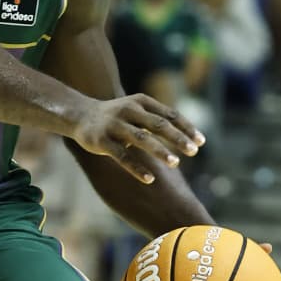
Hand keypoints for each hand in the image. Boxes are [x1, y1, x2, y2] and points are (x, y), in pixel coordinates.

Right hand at [67, 93, 203, 184]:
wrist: (79, 115)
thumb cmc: (115, 116)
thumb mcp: (136, 110)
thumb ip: (157, 118)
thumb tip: (188, 136)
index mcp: (141, 101)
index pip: (169, 114)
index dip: (186, 127)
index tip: (201, 142)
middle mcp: (128, 110)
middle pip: (158, 124)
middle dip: (177, 138)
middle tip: (194, 151)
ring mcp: (114, 125)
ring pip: (142, 138)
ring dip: (160, 151)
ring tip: (175, 163)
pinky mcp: (102, 141)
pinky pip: (122, 156)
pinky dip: (137, 168)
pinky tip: (150, 179)